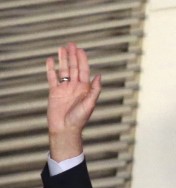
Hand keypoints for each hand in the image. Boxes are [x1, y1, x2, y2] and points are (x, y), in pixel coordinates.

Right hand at [46, 42, 101, 160]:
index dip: (82, 60)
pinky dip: (51, 69)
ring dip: (63, 59)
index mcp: (85, 88)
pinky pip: (52, 78)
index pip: (83, 70)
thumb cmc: (79, 119)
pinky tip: (50, 60)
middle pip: (73, 67)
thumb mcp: (90, 103)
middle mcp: (75, 86)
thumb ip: (95, 90)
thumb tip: (99, 75)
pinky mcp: (54, 92)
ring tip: (61, 48)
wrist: (65, 129)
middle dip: (73, 56)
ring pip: (63, 70)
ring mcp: (64, 88)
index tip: (81, 50)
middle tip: (71, 44)